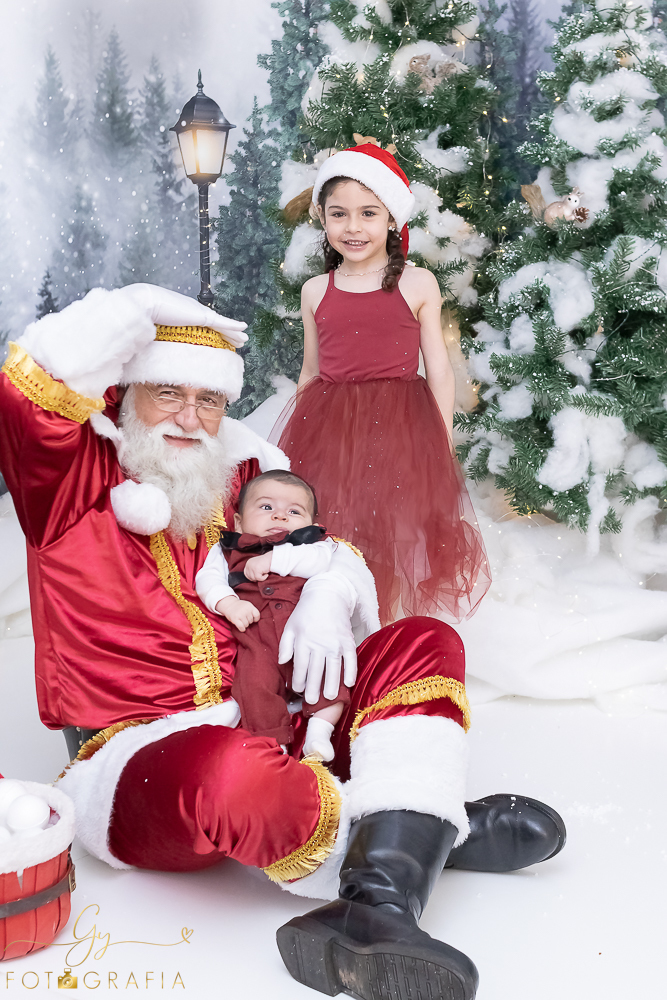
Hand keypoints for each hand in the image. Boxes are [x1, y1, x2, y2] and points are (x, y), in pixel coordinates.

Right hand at [119, 283, 247, 347]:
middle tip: (237, 339)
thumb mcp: (153, 330)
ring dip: (234, 332)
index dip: (211, 333)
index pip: (201, 325)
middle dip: (227, 332)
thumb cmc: (144, 315)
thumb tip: (148, 349)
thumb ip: (156, 339)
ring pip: (222, 325)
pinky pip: (223, 323)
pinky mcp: (203, 316)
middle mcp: (193, 311)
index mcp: (183, 313)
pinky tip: (243, 329)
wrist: (146, 303)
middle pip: (215, 325)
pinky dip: (234, 326)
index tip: (217, 338)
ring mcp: (199, 313)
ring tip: (244, 339)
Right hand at [215, 596, 259, 631]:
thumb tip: (256, 620)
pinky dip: (242, 629)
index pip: (257, 615)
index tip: (252, 618)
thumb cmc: (239, 607)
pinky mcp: (235, 619)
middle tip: (243, 618)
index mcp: (250, 606)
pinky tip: (241, 628)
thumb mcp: (247, 605)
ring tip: (241, 620)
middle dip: (248, 621)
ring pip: (246, 625)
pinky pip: (242, 627)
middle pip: (251, 621)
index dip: (255, 618)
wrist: (228, 604)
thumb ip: (252, 610)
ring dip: (244, 625)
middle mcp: (246, 610)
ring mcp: (240, 614)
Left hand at [244, 553, 271, 581]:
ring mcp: (252, 567)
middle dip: (256, 578)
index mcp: (249, 563)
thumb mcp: (258, 565)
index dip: (251, 577)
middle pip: (249, 577)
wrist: (273, 558)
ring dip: (260, 577)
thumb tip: (253, 579)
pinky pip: (259, 578)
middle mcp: (249, 564)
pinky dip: (264, 578)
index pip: (246, 573)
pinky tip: (267, 573)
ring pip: (254, 578)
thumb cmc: (267, 562)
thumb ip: (253, 570)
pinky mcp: (256, 570)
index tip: (256, 577)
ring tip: (265, 572)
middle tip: (262, 574)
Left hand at [278, 574, 356, 703]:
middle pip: (317, 671)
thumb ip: (285, 646)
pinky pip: (351, 660)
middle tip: (311, 702)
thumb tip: (283, 662)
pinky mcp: (348, 641)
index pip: (300, 666)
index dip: (298, 681)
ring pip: (334, 669)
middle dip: (313, 689)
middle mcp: (320, 643)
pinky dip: (351, 672)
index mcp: (304, 641)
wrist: (328, 595)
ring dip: (332, 685)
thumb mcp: (290, 626)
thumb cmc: (306, 613)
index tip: (297, 690)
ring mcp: (336, 643)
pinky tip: (349, 684)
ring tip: (330, 698)